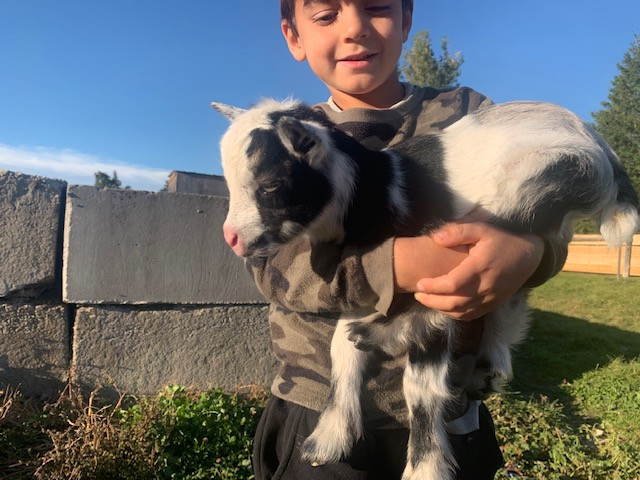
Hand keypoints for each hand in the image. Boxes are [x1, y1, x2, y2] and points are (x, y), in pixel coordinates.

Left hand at [414, 221, 543, 320]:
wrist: (529, 256)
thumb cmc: (502, 240)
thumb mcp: (482, 229)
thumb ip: (459, 232)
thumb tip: (436, 238)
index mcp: (481, 267)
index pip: (454, 284)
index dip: (434, 287)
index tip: (419, 283)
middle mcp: (486, 287)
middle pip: (455, 303)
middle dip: (432, 301)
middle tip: (417, 294)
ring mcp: (491, 298)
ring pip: (462, 312)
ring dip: (440, 309)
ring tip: (426, 299)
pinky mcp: (493, 304)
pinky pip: (471, 315)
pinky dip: (454, 314)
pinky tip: (443, 306)